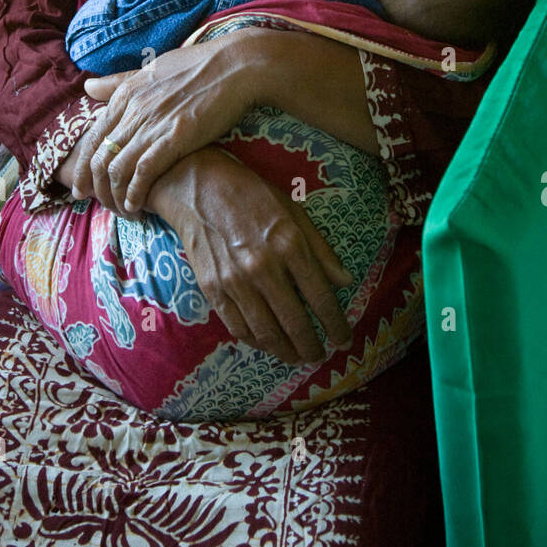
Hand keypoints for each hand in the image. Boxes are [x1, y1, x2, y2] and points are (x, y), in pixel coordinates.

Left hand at [70, 33, 254, 212]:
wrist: (236, 65)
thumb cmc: (199, 65)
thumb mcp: (152, 69)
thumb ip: (119, 82)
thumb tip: (87, 86)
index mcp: (126, 93)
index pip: (92, 137)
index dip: (82, 165)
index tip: (79, 185)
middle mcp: (133, 110)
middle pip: (99, 156)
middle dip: (91, 185)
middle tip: (90, 202)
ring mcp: (153, 124)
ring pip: (116, 168)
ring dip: (114, 194)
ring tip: (120, 209)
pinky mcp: (175, 137)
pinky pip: (143, 172)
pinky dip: (135, 192)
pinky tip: (136, 205)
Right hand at [150, 147, 353, 364]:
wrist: (200, 188)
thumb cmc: (253, 196)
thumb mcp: (295, 213)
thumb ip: (322, 250)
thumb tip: (346, 281)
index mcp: (290, 245)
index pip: (321, 298)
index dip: (336, 325)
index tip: (344, 340)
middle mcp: (264, 267)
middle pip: (295, 322)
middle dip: (312, 346)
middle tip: (320, 356)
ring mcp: (235, 281)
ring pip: (266, 332)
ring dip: (286, 352)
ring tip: (297, 357)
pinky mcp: (213, 289)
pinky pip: (238, 327)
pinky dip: (256, 342)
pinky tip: (268, 344)